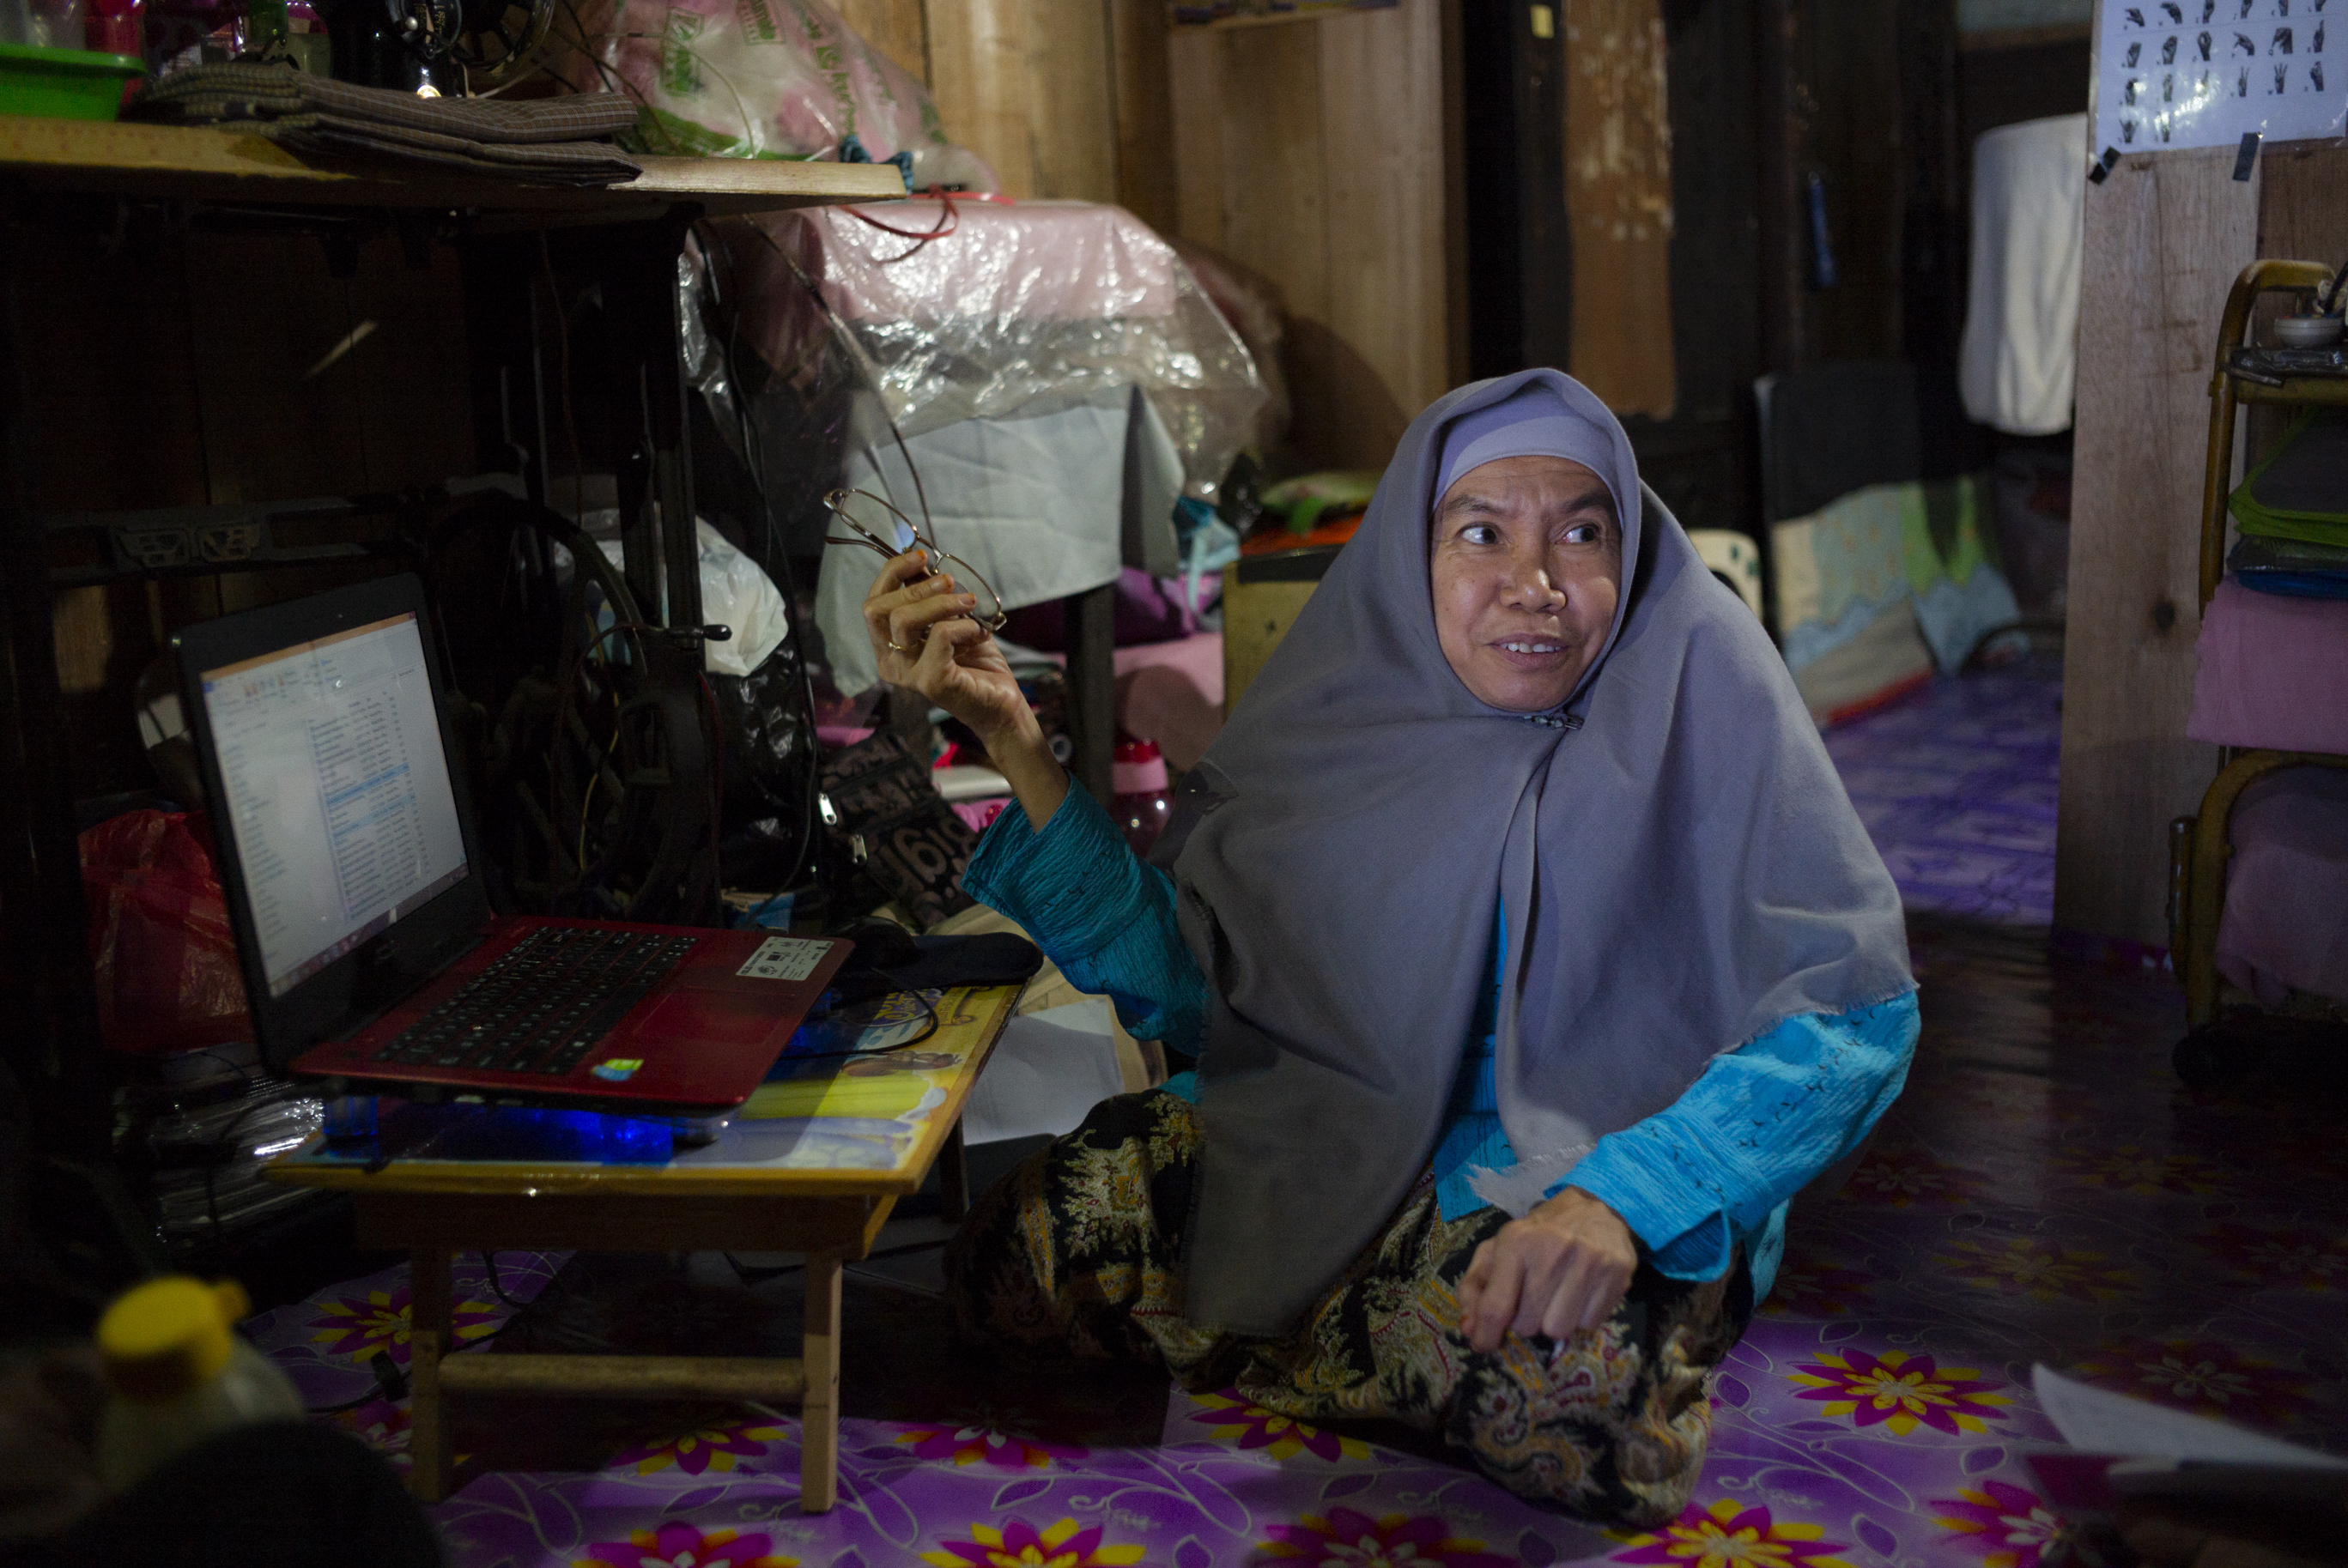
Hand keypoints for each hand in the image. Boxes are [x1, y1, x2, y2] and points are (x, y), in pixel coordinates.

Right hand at [860, 550, 1067, 824]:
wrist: (1000, 700)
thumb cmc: (974, 658)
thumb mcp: (950, 617)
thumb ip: (931, 595)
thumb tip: (921, 561)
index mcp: (888, 646)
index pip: (873, 603)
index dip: (892, 573)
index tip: (921, 556)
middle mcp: (890, 662)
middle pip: (880, 609)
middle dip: (916, 587)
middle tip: (950, 582)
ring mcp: (908, 675)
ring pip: (904, 621)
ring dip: (940, 602)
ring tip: (969, 602)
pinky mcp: (930, 683)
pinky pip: (939, 637)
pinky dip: (961, 625)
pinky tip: (976, 632)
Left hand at [1456, 1187, 1636, 1353]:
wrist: (1595, 1208)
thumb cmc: (1539, 1234)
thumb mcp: (1499, 1248)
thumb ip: (1476, 1286)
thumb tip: (1469, 1329)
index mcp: (1516, 1243)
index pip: (1496, 1306)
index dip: (1486, 1334)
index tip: (1483, 1345)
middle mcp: (1553, 1252)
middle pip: (1527, 1325)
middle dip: (1525, 1319)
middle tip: (1532, 1298)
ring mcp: (1588, 1263)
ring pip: (1558, 1331)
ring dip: (1553, 1321)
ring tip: (1557, 1296)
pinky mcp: (1617, 1275)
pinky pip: (1588, 1325)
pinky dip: (1580, 1317)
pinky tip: (1580, 1293)